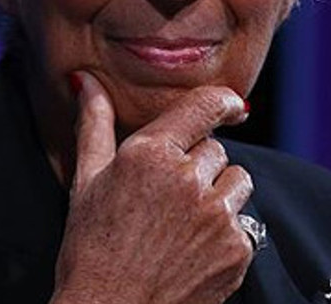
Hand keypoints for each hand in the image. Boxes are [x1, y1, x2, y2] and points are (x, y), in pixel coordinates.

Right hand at [50, 71, 254, 303]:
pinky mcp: (237, 248)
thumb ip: (94, 124)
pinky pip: (245, 221)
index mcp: (150, 154)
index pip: (205, 105)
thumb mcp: (86, 182)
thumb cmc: (90, 250)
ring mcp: (216, 215)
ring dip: (218, 196)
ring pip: (237, 181)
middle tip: (165, 200)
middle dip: (197, 167)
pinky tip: (192, 251)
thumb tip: (85, 80)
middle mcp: (187, 179)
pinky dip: (225, 233)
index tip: (231, 106)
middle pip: (215, 149)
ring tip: (181, 225)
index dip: (223, 102)